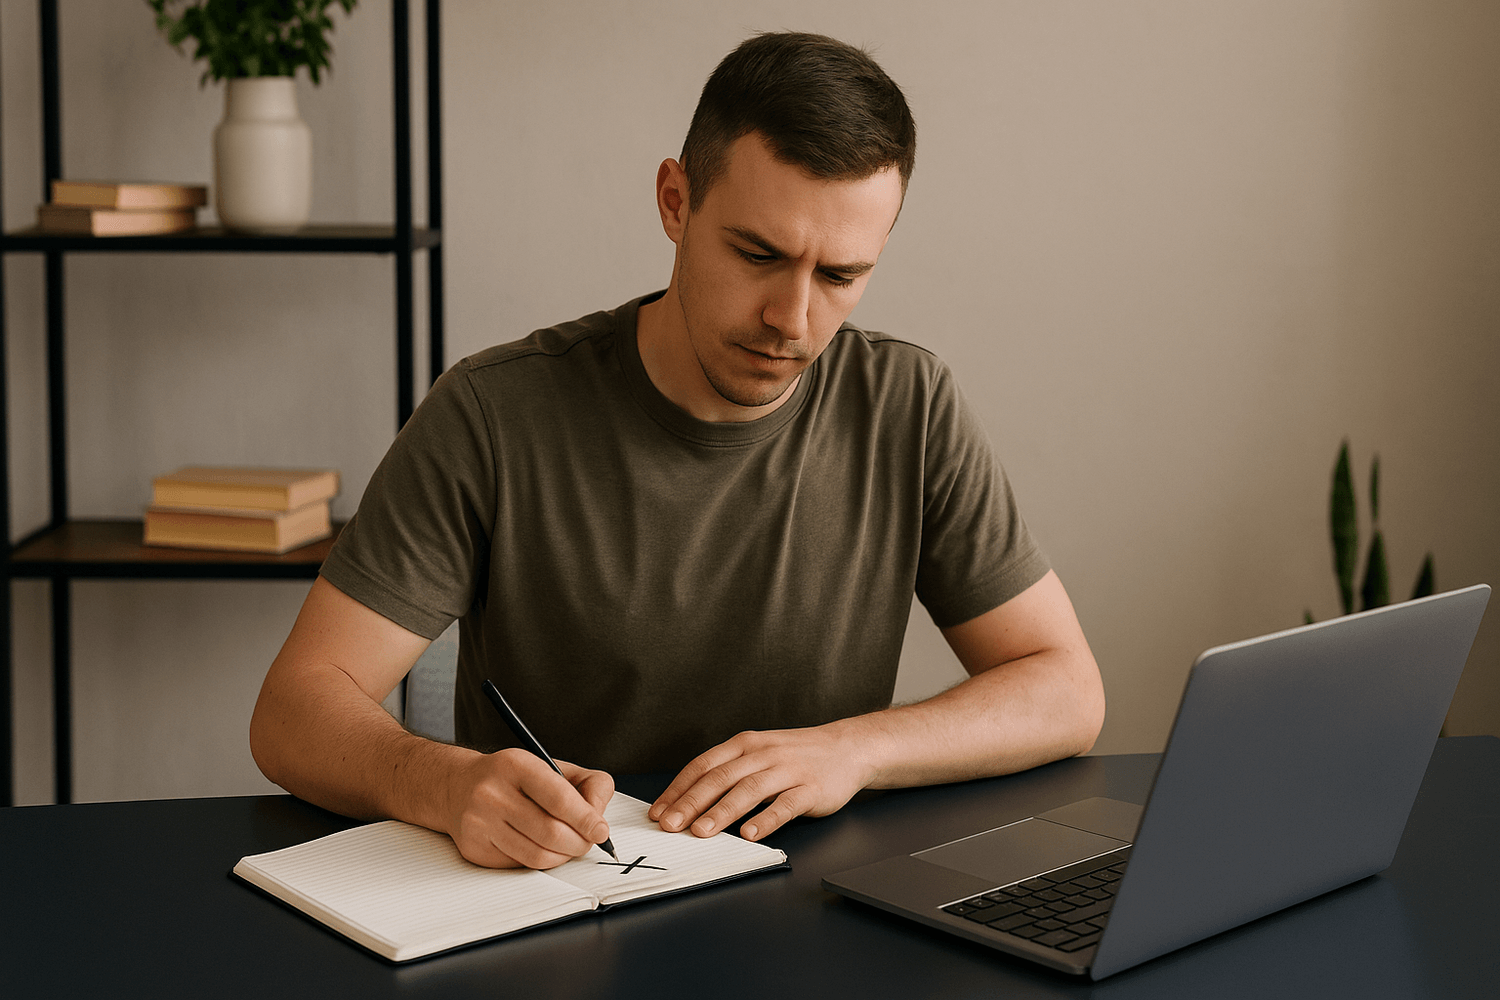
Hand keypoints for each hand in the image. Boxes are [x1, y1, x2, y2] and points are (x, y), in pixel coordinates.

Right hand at [445, 749, 614, 868]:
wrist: (458, 787)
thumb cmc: (514, 779)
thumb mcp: (551, 767)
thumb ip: (588, 785)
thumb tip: (600, 820)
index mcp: (516, 765)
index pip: (558, 798)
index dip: (585, 819)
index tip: (601, 831)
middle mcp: (492, 793)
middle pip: (550, 832)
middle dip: (579, 842)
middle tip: (588, 841)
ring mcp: (479, 823)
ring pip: (537, 855)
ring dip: (563, 856)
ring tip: (568, 845)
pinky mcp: (474, 848)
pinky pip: (520, 865)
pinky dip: (541, 861)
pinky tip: (541, 846)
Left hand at [648, 725, 875, 841]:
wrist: (848, 748)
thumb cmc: (797, 755)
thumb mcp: (760, 752)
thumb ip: (730, 771)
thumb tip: (689, 799)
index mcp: (745, 744)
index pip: (704, 765)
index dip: (679, 789)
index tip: (659, 811)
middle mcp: (763, 754)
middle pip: (721, 778)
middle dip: (692, 803)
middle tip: (671, 825)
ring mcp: (788, 770)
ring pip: (749, 790)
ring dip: (722, 811)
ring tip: (702, 831)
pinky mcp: (811, 789)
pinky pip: (785, 805)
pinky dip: (766, 819)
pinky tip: (750, 833)